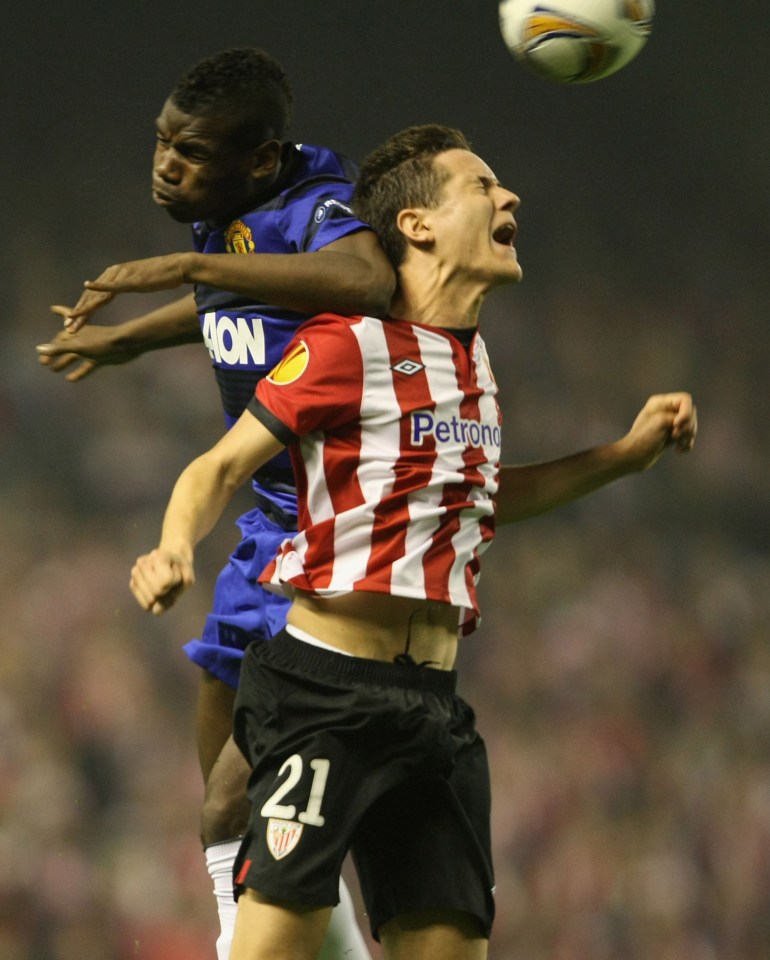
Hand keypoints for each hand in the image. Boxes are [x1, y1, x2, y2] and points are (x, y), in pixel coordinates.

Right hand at [36, 308, 139, 380]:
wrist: (128, 345)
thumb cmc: (103, 342)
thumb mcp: (79, 346)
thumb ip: (59, 348)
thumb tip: (39, 349)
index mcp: (77, 333)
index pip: (60, 335)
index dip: (52, 338)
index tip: (46, 330)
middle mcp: (84, 339)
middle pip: (65, 346)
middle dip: (54, 353)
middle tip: (43, 363)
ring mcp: (93, 349)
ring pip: (75, 356)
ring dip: (64, 362)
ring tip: (54, 370)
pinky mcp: (102, 358)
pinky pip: (87, 366)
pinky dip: (79, 372)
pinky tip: (71, 379)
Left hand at [63, 254, 189, 331]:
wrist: (177, 267)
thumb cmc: (161, 276)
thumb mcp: (139, 282)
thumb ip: (126, 285)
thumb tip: (119, 291)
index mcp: (114, 276)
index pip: (94, 296)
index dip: (82, 310)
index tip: (73, 323)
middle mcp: (113, 274)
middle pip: (91, 297)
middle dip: (78, 314)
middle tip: (67, 328)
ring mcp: (121, 275)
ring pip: (98, 296)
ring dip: (84, 310)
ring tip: (73, 321)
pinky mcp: (131, 279)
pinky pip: (112, 286)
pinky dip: (98, 289)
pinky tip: (87, 288)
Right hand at [130, 548, 194, 615]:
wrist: (171, 561)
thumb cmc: (181, 570)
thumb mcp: (187, 579)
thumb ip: (174, 595)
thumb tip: (154, 611)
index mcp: (159, 556)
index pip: (166, 581)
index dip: (176, 581)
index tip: (176, 571)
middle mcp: (143, 562)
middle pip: (157, 591)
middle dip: (168, 590)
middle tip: (171, 579)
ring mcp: (135, 573)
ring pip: (150, 600)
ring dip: (161, 596)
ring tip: (164, 583)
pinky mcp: (132, 584)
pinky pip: (145, 604)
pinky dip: (155, 602)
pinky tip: (157, 590)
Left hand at [619, 392, 697, 470]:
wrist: (633, 457)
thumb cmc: (643, 439)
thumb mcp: (660, 422)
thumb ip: (678, 416)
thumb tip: (688, 422)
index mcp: (660, 403)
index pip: (685, 399)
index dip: (686, 412)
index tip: (676, 424)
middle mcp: (666, 411)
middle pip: (691, 413)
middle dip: (687, 426)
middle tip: (674, 435)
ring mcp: (669, 424)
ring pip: (691, 426)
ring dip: (688, 437)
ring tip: (677, 445)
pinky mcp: (672, 436)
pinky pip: (689, 437)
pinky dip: (687, 444)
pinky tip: (678, 450)